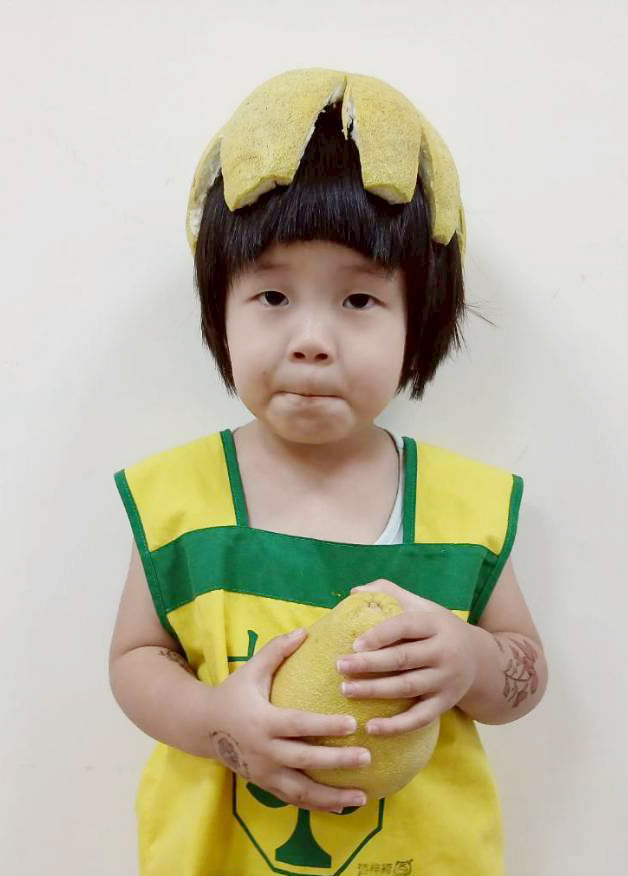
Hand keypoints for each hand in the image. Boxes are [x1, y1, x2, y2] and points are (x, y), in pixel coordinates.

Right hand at [210, 629, 370, 812]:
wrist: (202, 727)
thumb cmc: (233, 693)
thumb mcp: (251, 670)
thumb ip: (276, 651)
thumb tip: (304, 631)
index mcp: (262, 721)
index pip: (298, 725)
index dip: (325, 726)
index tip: (352, 725)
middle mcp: (263, 751)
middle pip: (303, 760)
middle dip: (336, 762)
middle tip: (366, 757)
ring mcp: (263, 773)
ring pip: (300, 790)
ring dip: (332, 796)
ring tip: (363, 796)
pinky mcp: (264, 785)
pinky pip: (294, 800)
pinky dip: (318, 805)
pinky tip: (343, 806)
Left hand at [335, 580, 477, 735]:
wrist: (480, 659)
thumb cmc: (438, 629)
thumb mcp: (422, 606)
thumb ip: (390, 593)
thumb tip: (354, 591)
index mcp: (435, 624)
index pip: (405, 627)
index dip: (379, 635)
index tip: (354, 644)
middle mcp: (444, 652)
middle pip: (403, 659)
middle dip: (369, 664)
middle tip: (340, 666)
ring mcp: (446, 680)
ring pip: (408, 687)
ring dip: (375, 691)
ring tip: (346, 690)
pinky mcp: (445, 703)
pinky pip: (420, 718)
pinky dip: (396, 726)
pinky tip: (371, 727)